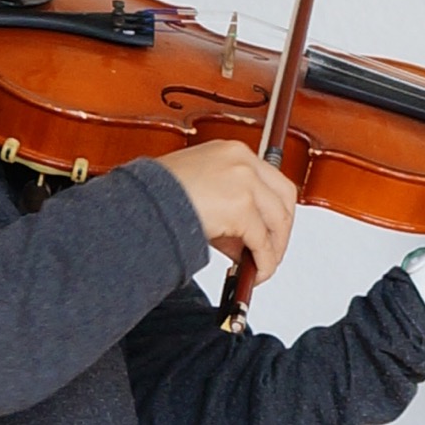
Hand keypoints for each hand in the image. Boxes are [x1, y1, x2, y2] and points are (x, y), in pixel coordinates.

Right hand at [154, 134, 296, 285]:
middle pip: (284, 198)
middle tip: (270, 252)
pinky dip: (264, 261)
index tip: (270, 230)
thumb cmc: (158, 195)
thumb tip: (242, 240)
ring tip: (260, 267)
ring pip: (278, 220)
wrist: (139, 201)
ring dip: (274, 250)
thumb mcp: (199, 190)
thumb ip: (226, 207)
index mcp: (232, 151)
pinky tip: (255, 273)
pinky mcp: (240, 206)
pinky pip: (263, 242)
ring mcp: (244, 181)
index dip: (274, 210)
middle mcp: (242, 160)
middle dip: (281, 230)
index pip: (270, 179)